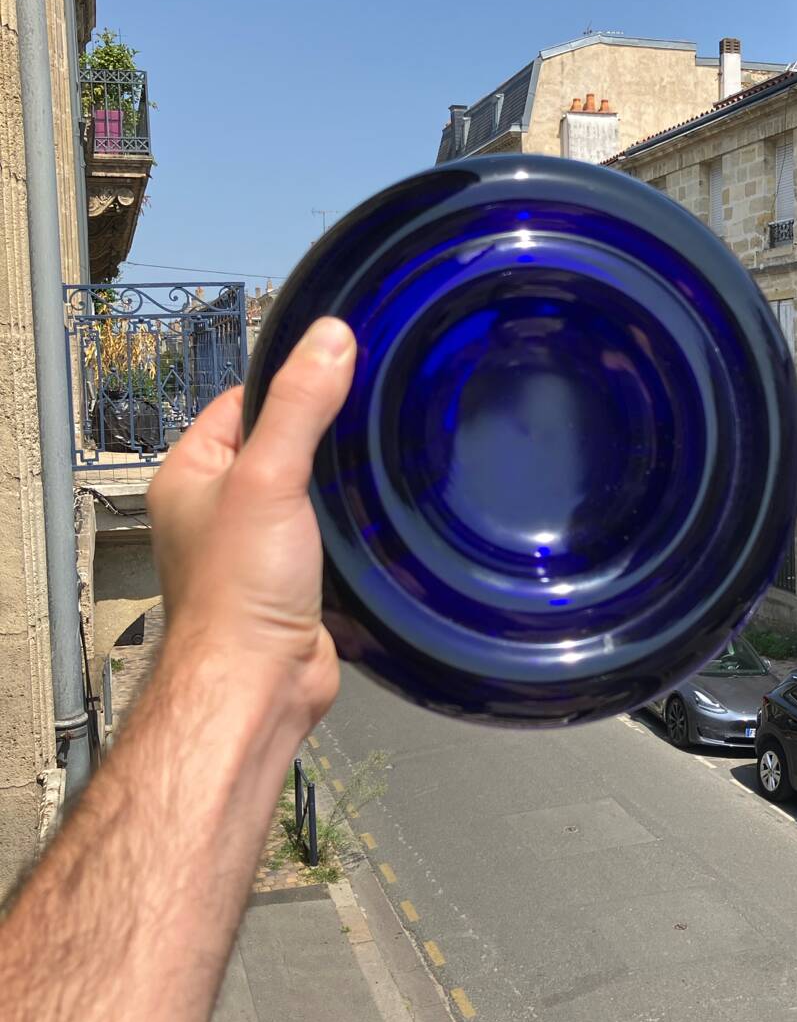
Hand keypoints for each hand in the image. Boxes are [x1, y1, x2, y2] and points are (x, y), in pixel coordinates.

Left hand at [148, 316, 355, 735]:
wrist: (258, 685)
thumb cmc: (239, 590)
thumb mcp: (269, 477)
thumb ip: (300, 405)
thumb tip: (330, 336)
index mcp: (190, 476)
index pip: (242, 403)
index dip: (290, 386)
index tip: (341, 370)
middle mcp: (216, 510)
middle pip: (281, 447)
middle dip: (325, 439)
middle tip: (372, 419)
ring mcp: (254, 549)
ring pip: (308, 495)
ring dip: (341, 488)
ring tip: (380, 466)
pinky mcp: (291, 583)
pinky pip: (326, 538)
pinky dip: (351, 531)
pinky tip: (379, 520)